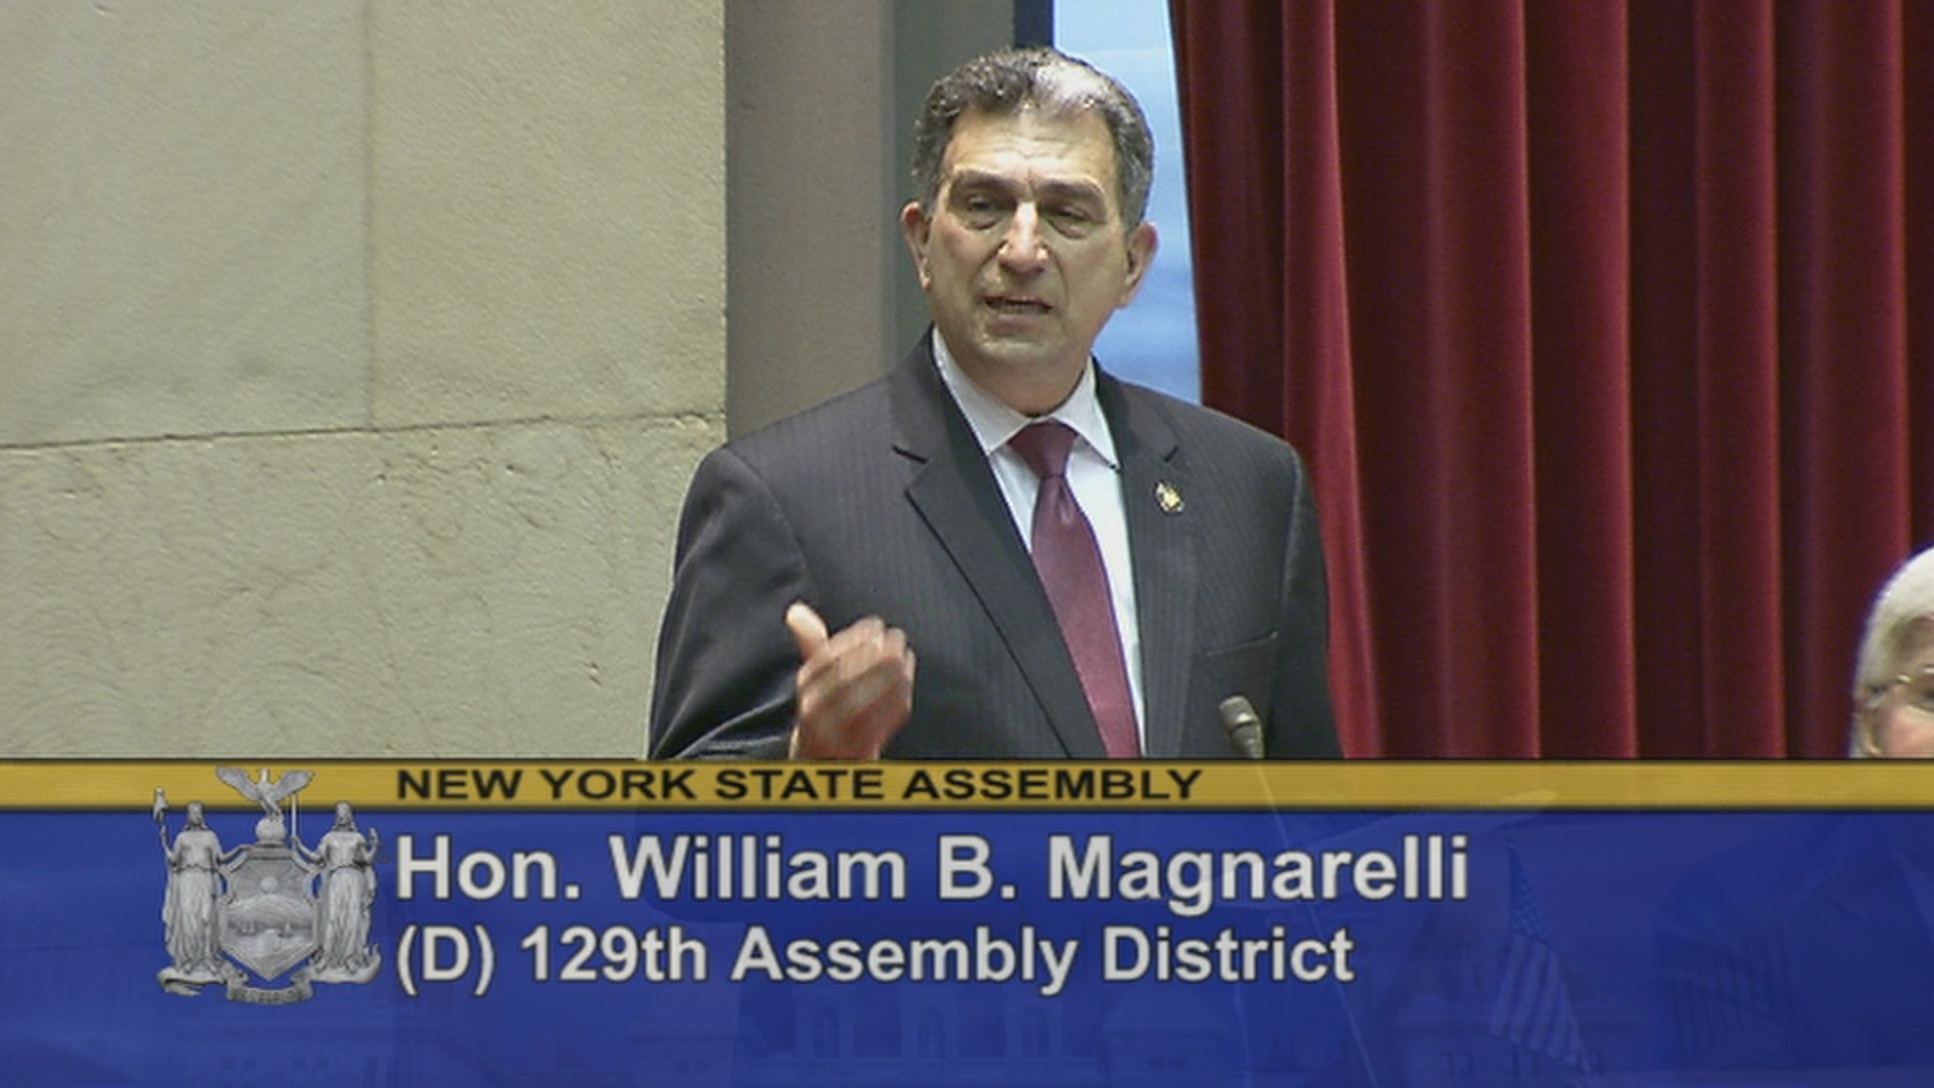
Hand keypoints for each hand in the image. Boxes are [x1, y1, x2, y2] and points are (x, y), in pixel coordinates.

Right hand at [785, 602, 914, 758]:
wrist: (822, 760)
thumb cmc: (822, 712)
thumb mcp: (812, 680)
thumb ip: (810, 645)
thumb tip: (796, 611)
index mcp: (804, 694)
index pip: (824, 663)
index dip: (852, 641)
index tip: (874, 626)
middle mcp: (814, 716)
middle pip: (842, 683)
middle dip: (873, 657)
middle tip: (894, 638)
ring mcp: (835, 737)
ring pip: (862, 704)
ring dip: (888, 676)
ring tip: (903, 655)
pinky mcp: (858, 752)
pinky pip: (879, 725)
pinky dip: (896, 699)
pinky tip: (906, 680)